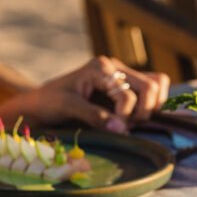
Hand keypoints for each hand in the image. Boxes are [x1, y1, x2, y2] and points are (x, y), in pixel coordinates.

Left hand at [0, 57, 170, 132]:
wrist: (38, 104)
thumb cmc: (48, 103)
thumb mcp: (67, 107)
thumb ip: (95, 116)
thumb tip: (123, 129)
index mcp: (101, 67)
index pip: (128, 93)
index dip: (125, 115)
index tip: (115, 129)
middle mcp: (116, 67)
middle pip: (152, 85)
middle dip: (145, 110)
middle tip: (128, 126)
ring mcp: (123, 75)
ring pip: (157, 84)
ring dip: (151, 106)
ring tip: (133, 120)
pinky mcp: (126, 85)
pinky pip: (153, 88)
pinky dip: (152, 103)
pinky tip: (136, 116)